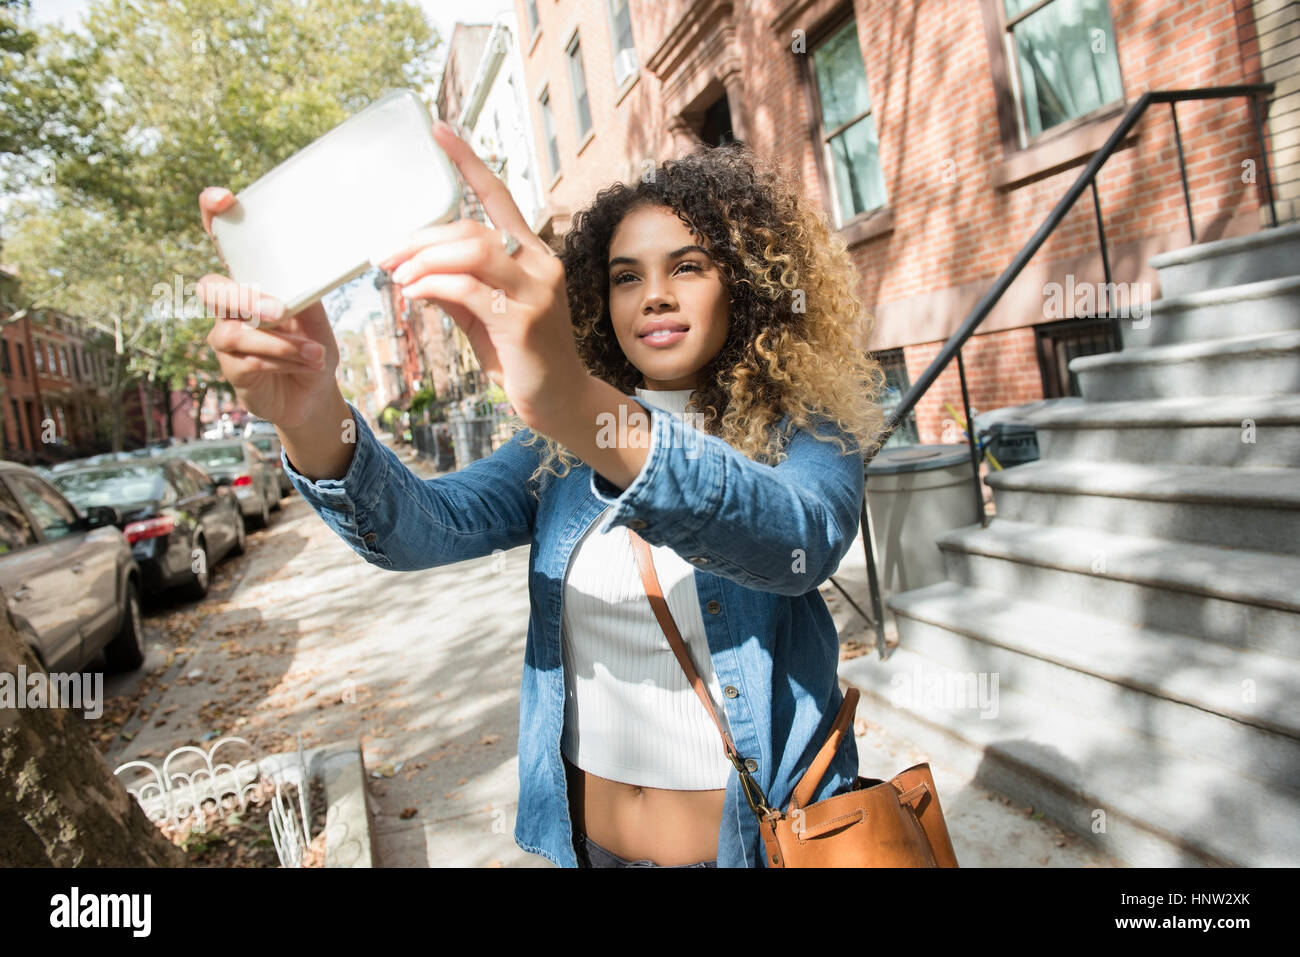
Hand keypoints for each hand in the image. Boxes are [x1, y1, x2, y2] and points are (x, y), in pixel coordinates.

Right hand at [196, 186, 341, 429]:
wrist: (315, 393)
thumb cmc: (311, 345)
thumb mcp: (315, 314)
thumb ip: (305, 290)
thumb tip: (311, 267)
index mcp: (250, 283)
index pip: (222, 243)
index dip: (213, 217)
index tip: (222, 199)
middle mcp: (229, 308)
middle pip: (211, 289)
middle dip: (244, 298)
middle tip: (280, 311)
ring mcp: (226, 339)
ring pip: (234, 332)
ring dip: (280, 343)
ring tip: (316, 354)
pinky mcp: (232, 370)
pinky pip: (250, 361)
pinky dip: (284, 361)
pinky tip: (309, 365)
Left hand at [373, 120, 588, 432]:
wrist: (560, 403)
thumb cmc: (522, 360)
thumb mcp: (483, 317)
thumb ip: (456, 288)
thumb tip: (412, 272)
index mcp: (534, 256)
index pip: (499, 197)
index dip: (468, 163)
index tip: (440, 131)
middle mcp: (540, 265)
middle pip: (472, 228)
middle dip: (421, 237)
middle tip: (386, 256)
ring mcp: (536, 291)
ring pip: (471, 251)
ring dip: (424, 259)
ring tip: (398, 276)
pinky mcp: (523, 320)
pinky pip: (467, 289)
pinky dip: (432, 286)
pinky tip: (412, 295)